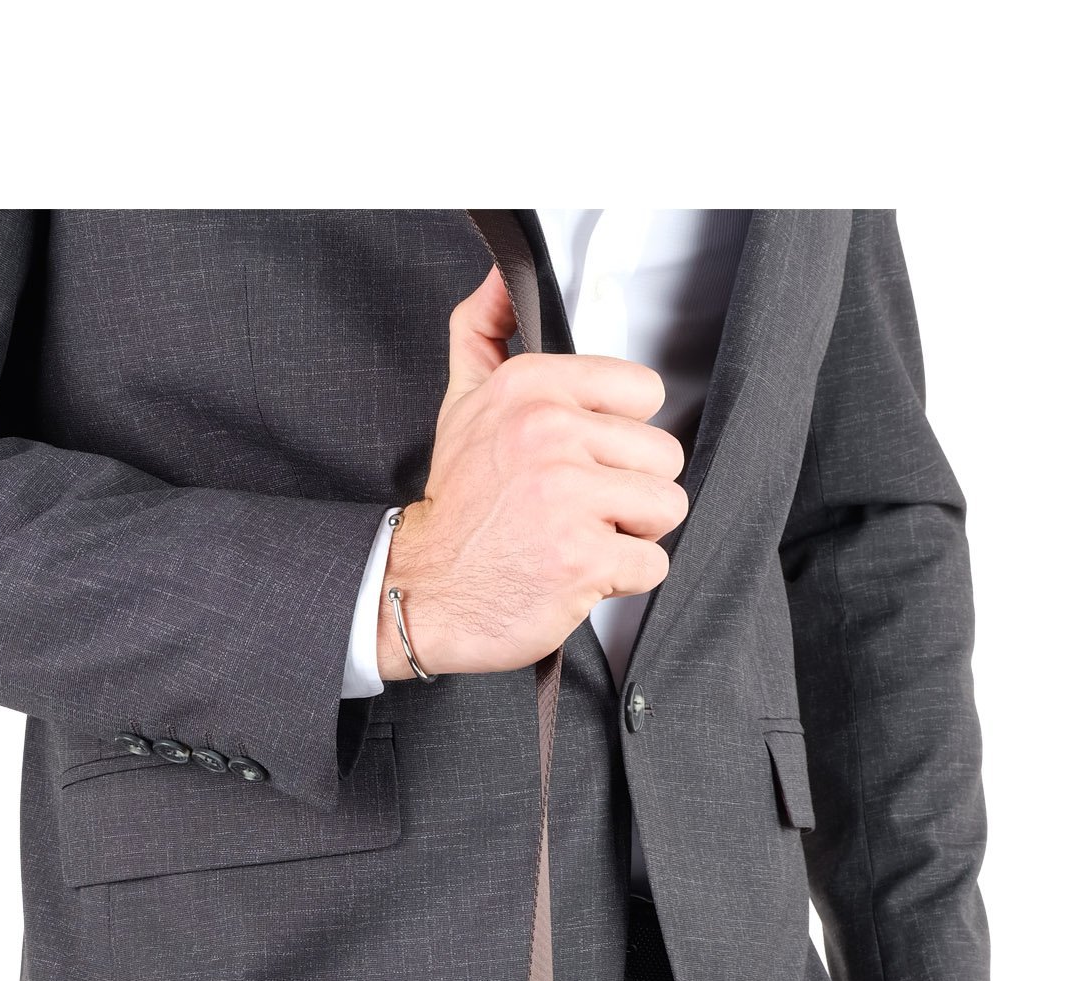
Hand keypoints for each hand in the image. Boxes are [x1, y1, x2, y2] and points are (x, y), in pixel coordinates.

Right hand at [376, 268, 687, 680]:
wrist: (426, 589)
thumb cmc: (457, 507)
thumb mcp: (462, 403)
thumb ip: (484, 331)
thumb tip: (498, 279)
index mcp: (532, 389)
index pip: (642, 390)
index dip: (623, 432)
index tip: (590, 455)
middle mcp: (550, 434)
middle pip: (662, 454)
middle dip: (630, 489)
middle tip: (582, 507)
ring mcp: (569, 497)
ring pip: (665, 506)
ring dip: (634, 533)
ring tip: (585, 536)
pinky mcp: (583, 558)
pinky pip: (652, 563)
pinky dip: (623, 578)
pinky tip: (581, 571)